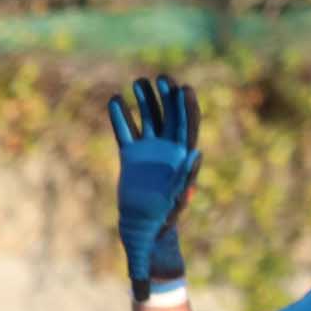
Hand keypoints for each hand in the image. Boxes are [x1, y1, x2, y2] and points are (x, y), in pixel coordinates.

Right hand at [107, 75, 203, 296]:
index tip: (185, 89)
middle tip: (163, 79)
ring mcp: (150, 152)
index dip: (188, 109)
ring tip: (139, 81)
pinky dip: (121, 117)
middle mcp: (168, 154)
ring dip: (146, 101)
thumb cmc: (159, 227)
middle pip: (171, 120)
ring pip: (150, 121)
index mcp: (182, 164)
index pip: (189, 130)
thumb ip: (181, 188)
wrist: (144, 232)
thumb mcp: (170, 210)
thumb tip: (197, 156)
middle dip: (168, 99)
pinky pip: (126, 131)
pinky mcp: (131, 155)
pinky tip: (113, 100)